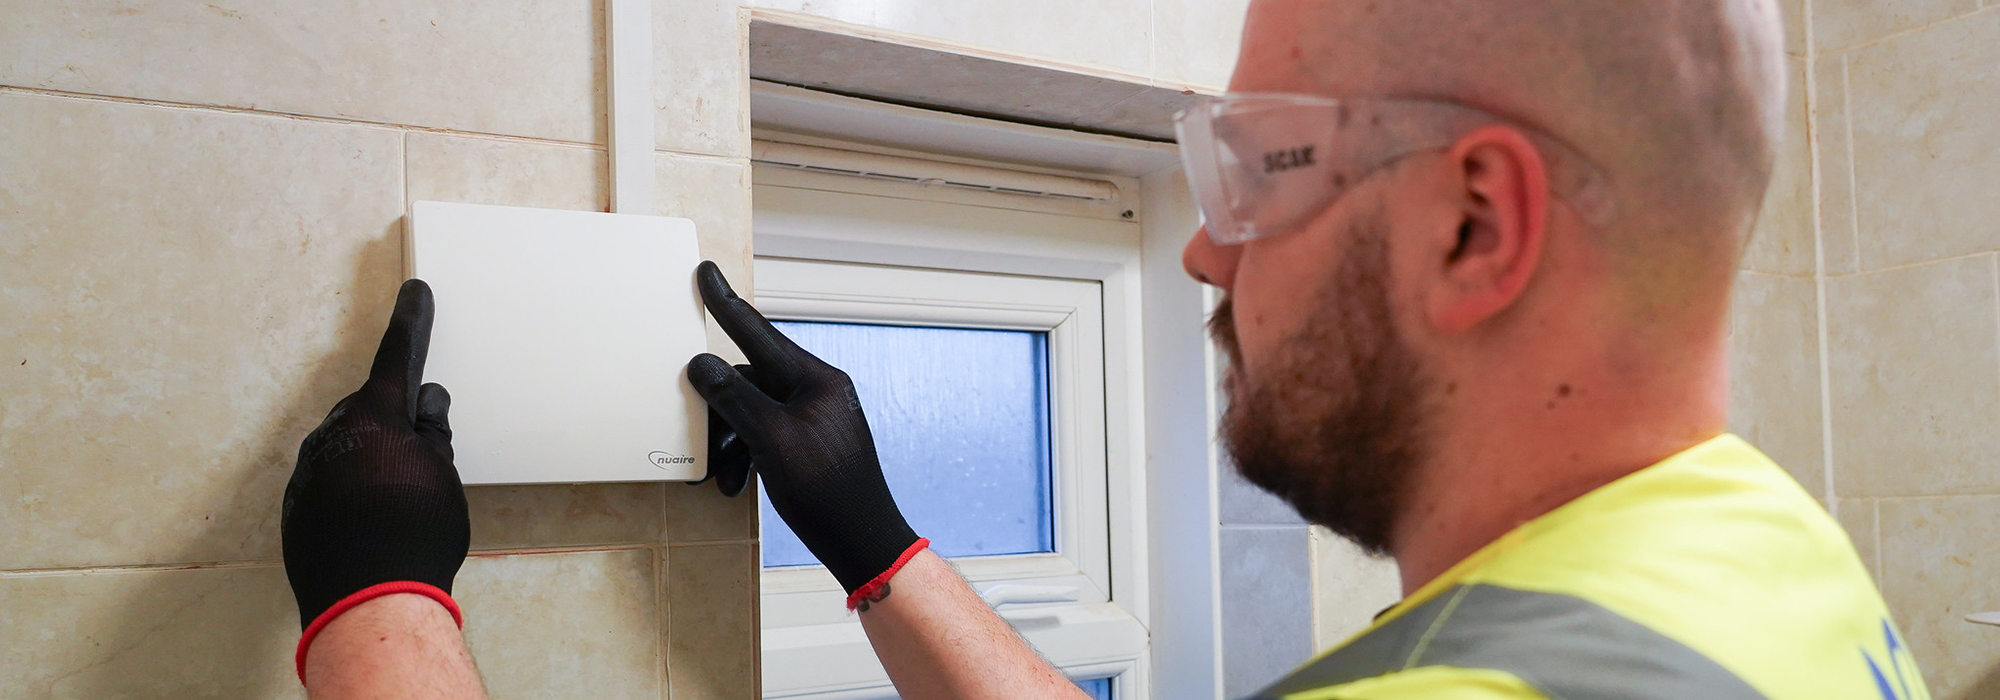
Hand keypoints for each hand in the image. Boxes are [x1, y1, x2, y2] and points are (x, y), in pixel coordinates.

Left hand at [284, 279, 468, 631]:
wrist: (368, 601)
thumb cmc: (417, 532)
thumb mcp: (442, 476)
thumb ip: (432, 435)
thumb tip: (427, 404)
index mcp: (375, 416)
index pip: (398, 357)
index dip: (412, 323)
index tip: (415, 293)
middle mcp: (333, 434)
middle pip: (369, 410)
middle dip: (395, 420)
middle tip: (425, 449)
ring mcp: (308, 472)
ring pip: (347, 448)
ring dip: (371, 459)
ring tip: (401, 500)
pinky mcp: (296, 509)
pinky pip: (328, 482)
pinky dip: (351, 490)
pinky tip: (371, 520)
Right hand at [687, 262, 922, 598]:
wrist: (862, 543)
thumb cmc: (826, 491)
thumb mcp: (771, 440)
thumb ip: (735, 397)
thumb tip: (702, 364)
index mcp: (816, 379)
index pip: (760, 332)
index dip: (726, 303)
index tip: (705, 272)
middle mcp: (816, 392)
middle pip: (749, 380)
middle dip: (719, 409)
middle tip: (692, 426)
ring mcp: (813, 420)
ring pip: (752, 414)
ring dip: (729, 442)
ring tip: (718, 474)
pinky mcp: (808, 447)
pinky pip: (764, 437)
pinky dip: (744, 456)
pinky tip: (733, 482)